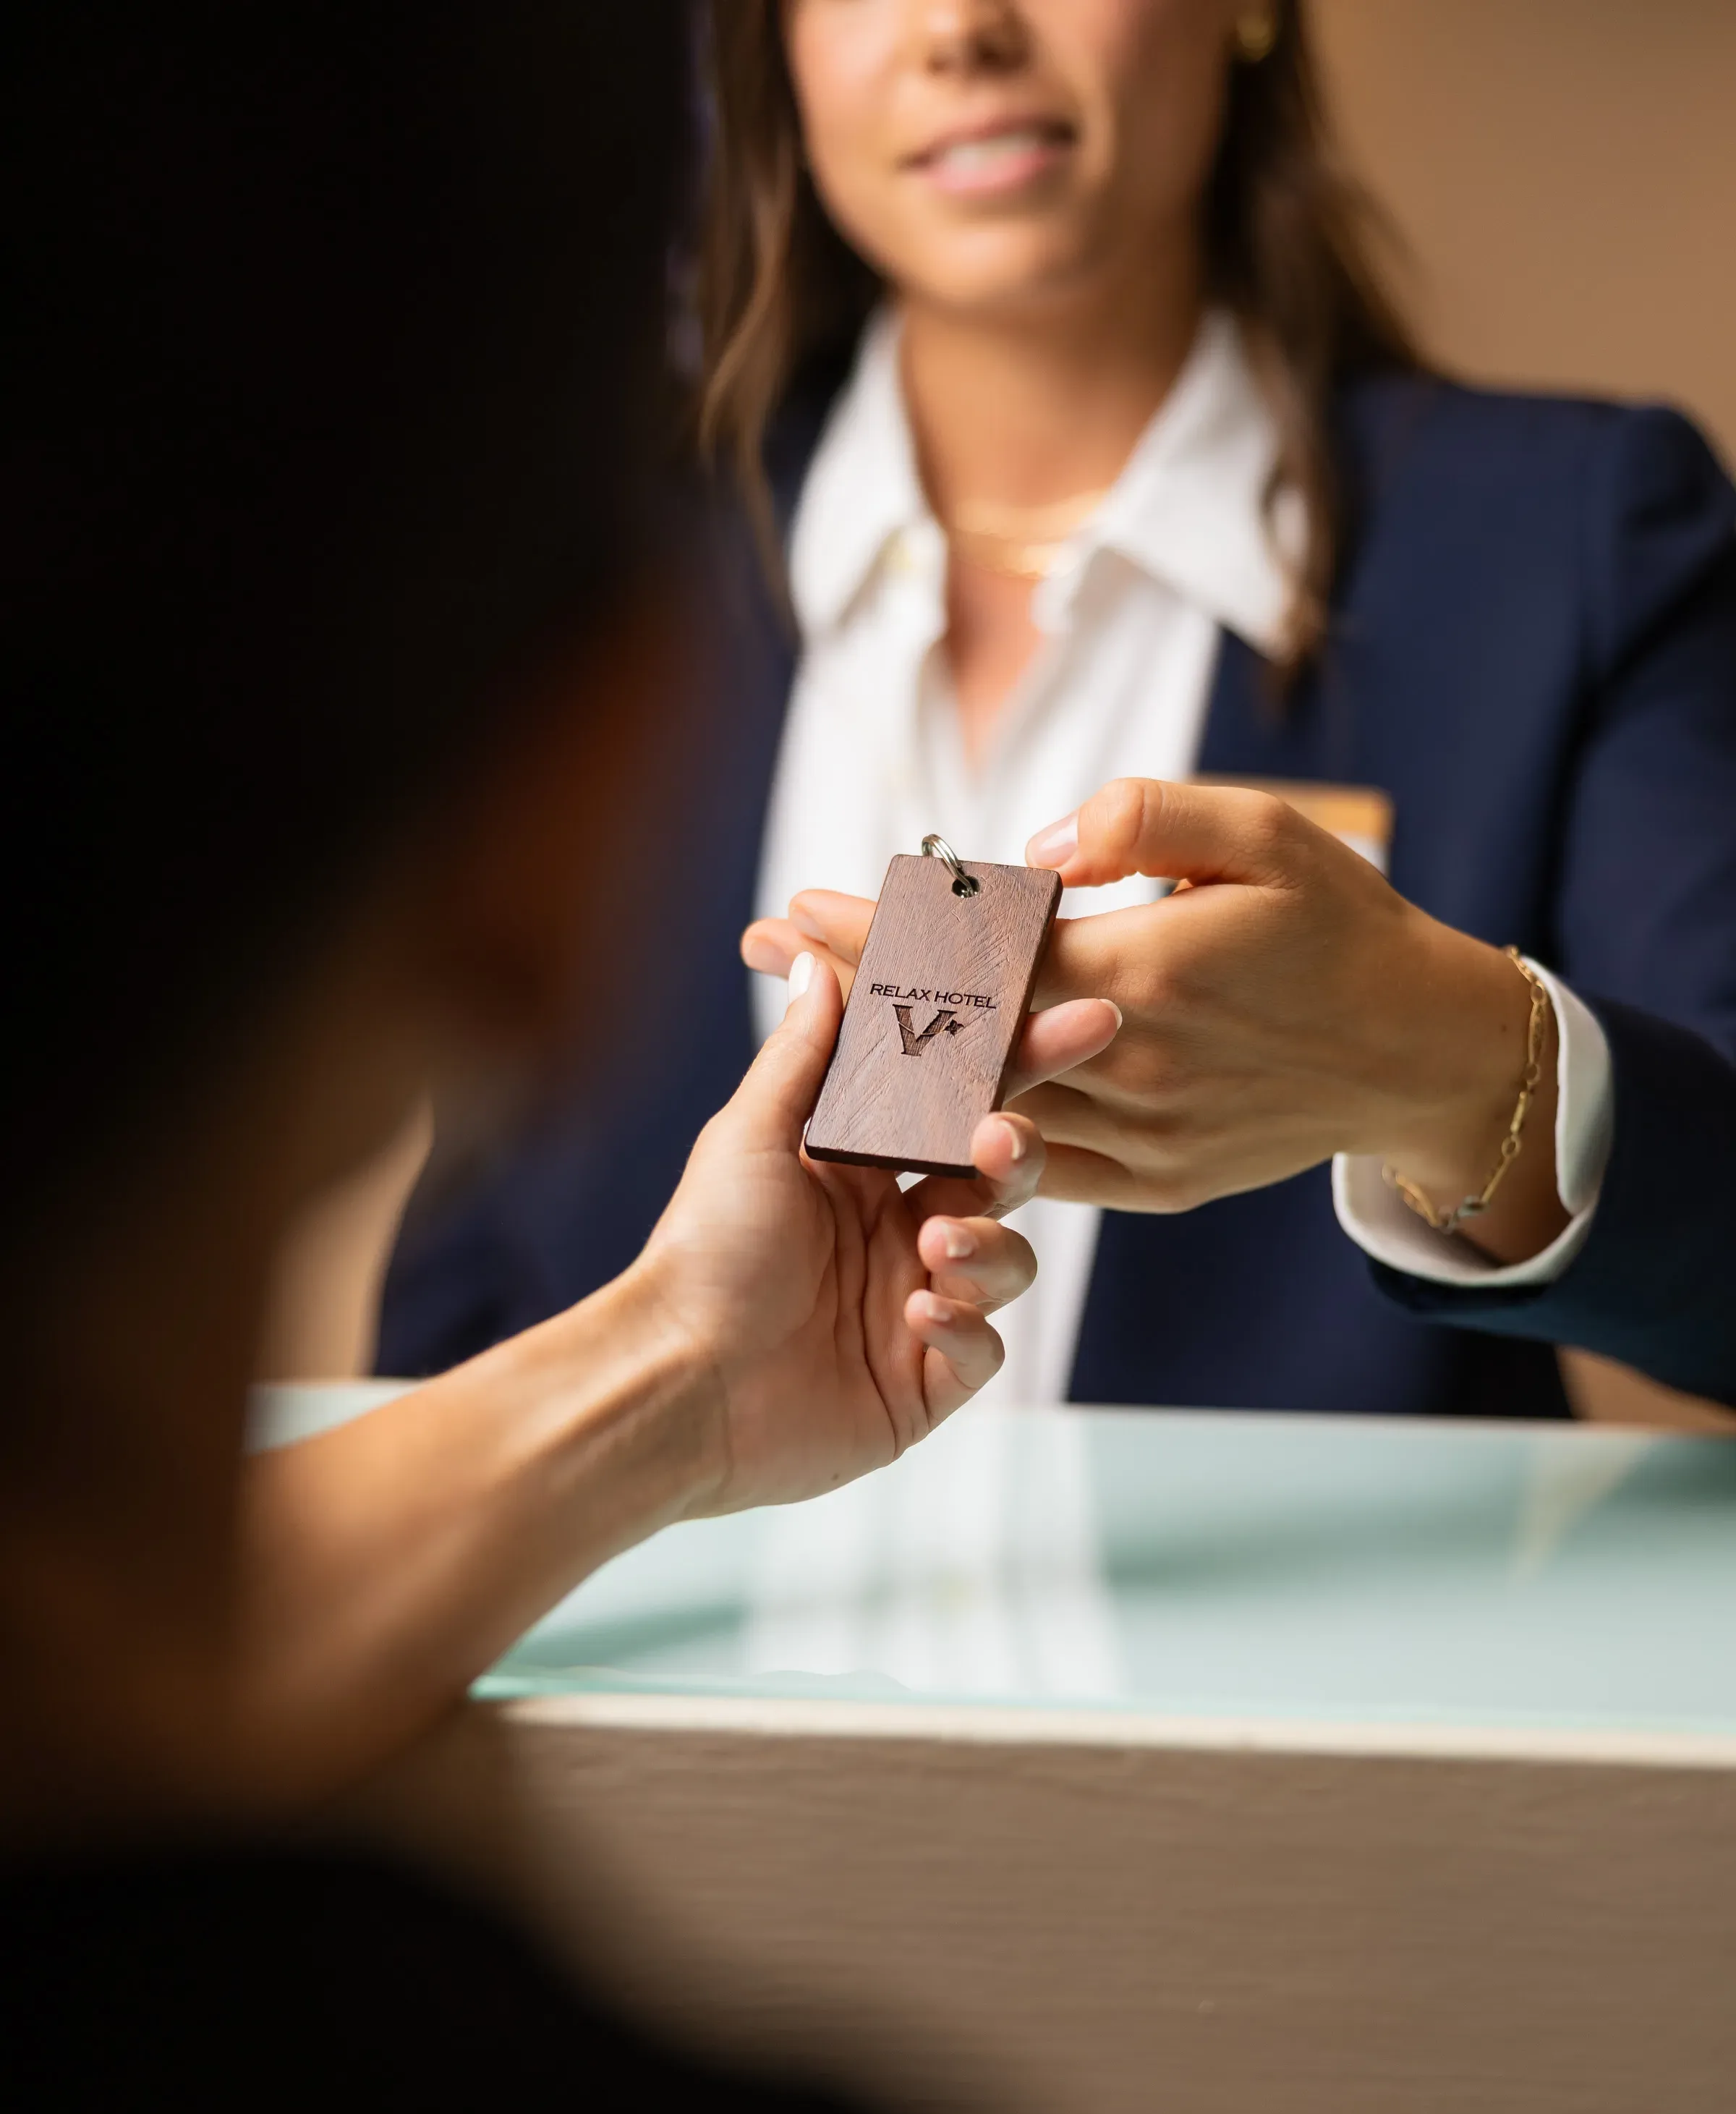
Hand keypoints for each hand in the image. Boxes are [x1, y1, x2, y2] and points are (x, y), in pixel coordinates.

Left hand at [636, 952, 1118, 1513]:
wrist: (676, 1383)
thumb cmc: (701, 1257)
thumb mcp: (750, 1139)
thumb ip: (804, 1055)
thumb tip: (820, 959)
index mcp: (861, 1172)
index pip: (956, 1106)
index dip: (1016, 1064)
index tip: (1075, 1018)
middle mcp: (896, 1236)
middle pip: (1000, 1179)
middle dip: (1019, 1152)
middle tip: (1003, 1140)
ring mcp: (914, 1310)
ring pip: (1007, 1262)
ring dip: (989, 1247)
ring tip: (935, 1248)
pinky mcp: (922, 1385)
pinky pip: (984, 1350)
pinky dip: (968, 1328)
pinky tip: (923, 1318)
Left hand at [745, 782, 1566, 1265]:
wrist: (1426, 1054)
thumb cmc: (1347, 925)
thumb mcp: (1265, 834)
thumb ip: (1144, 821)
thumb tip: (1037, 854)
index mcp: (1150, 973)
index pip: (978, 957)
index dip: (878, 932)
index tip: (798, 906)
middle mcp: (1134, 1067)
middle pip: (959, 1039)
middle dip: (853, 992)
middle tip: (772, 953)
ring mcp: (1145, 1138)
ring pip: (987, 1112)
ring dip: (893, 1069)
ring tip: (816, 1020)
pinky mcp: (1159, 1184)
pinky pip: (1041, 1166)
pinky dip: (969, 1133)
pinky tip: (908, 1100)